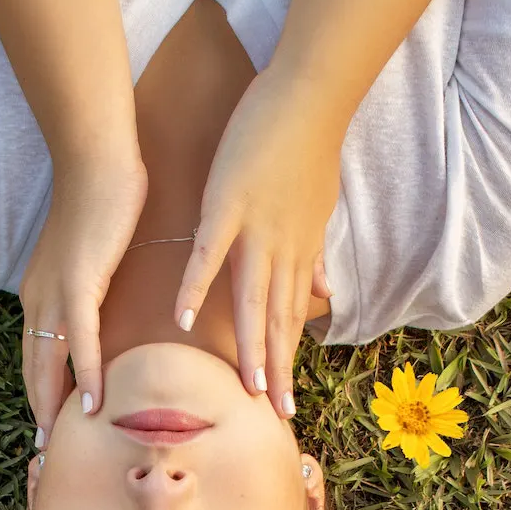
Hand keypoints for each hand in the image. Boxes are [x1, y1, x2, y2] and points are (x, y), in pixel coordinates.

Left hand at [18, 151, 148, 440]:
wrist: (98, 158)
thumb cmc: (103, 198)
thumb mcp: (95, 254)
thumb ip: (96, 285)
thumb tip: (110, 309)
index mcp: (40, 293)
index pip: (36, 354)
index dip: (41, 392)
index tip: (50, 425)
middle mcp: (39, 298)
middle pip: (34, 368)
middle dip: (40, 411)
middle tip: (48, 450)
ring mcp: (55, 292)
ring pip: (48, 363)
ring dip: (55, 406)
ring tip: (64, 441)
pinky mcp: (79, 283)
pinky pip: (80, 341)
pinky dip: (85, 375)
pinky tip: (94, 404)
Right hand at [172, 66, 337, 416]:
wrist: (311, 95)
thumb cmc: (310, 145)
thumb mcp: (320, 208)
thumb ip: (315, 257)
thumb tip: (327, 294)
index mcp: (298, 251)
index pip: (292, 315)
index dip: (288, 357)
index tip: (286, 398)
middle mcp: (281, 249)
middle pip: (277, 319)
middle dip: (277, 368)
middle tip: (275, 414)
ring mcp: (255, 228)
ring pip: (251, 298)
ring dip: (248, 345)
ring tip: (243, 387)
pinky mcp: (229, 203)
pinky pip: (209, 253)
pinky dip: (196, 285)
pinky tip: (183, 317)